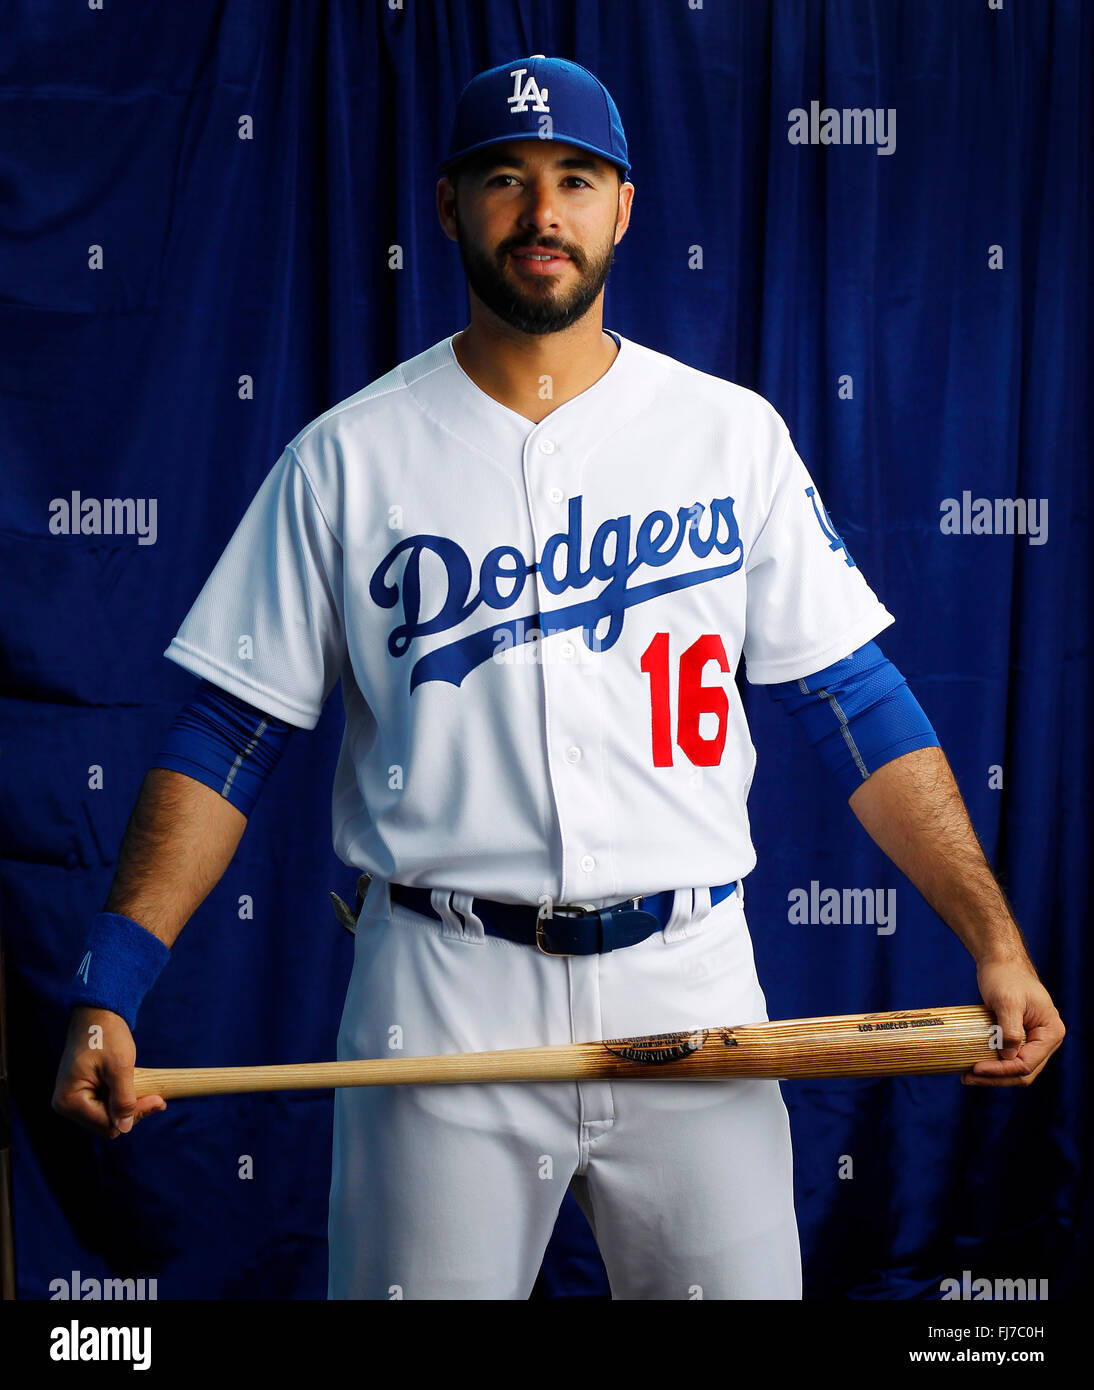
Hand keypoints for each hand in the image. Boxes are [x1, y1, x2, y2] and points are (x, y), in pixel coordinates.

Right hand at [52, 1006, 166, 1136]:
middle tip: (157, 1096)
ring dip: (128, 1104)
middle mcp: (65, 1104)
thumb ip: (123, 1100)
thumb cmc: (106, 1035)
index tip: (158, 1099)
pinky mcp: (82, 1092)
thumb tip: (125, 1128)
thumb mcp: (120, 1068)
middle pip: (107, 1124)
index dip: (134, 1115)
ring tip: (145, 1087)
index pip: (107, 1125)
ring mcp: (73, 1099)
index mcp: (69, 1101)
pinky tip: (133, 1085)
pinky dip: (121, 1098)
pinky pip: (105, 1105)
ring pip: (108, 1116)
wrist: (97, 1014)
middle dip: (132, 1111)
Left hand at [963, 959, 1065, 1086]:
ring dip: (993, 1075)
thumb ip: (1010, 1029)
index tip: (976, 1068)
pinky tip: (973, 1065)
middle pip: (1023, 1072)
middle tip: (967, 1077)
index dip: (1001, 1070)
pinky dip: (992, 1064)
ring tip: (966, 1075)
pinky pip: (1008, 1058)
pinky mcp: (1019, 1038)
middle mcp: (1046, 1040)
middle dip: (995, 1078)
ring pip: (1015, 1068)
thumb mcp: (1007, 1001)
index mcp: (1051, 1032)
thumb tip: (1007, 1057)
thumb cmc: (1006, 976)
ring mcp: (1033, 1040)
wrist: (1001, 961)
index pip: (1027, 1063)